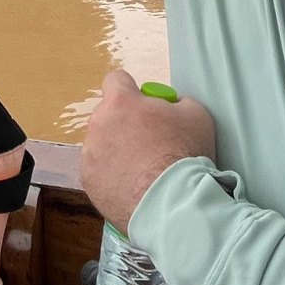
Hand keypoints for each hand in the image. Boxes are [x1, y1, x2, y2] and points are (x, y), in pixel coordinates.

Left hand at [81, 71, 216, 234]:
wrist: (172, 203)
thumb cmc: (185, 154)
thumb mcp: (196, 115)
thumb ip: (178, 103)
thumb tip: (171, 106)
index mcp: (121, 102)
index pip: (116, 80)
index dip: (132, 91)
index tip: (144, 105)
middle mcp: (99, 123)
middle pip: (109, 115)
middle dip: (125, 124)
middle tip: (150, 143)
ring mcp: (90, 154)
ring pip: (102, 144)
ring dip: (117, 151)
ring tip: (143, 171)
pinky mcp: (89, 181)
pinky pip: (99, 171)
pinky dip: (113, 177)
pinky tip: (134, 187)